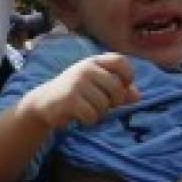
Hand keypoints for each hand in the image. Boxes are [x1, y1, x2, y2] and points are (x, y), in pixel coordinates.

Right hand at [23, 53, 138, 127]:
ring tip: (88, 109)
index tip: (124, 86)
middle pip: (116, 87)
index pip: (120, 61)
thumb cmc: (75, 93)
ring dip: (100, 113)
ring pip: (104, 104)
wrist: (43, 102)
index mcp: (94, 61)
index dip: (128, 75)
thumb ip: (118, 89)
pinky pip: (92, 115)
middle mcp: (85, 68)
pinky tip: (80, 116)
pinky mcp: (69, 99)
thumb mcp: (96, 86)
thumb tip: (137, 96)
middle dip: (115, 102)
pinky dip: (90, 120)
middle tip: (105, 105)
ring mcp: (77, 83)